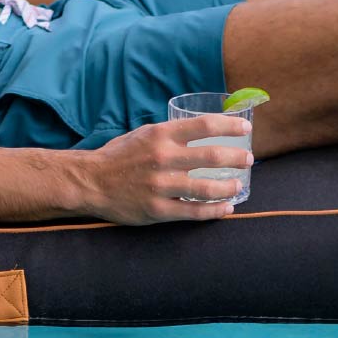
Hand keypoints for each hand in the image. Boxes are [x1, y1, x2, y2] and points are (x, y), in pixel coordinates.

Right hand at [81, 117, 252, 224]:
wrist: (90, 182)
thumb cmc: (118, 156)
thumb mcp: (143, 135)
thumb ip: (169, 134)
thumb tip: (199, 131)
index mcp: (161, 135)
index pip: (204, 126)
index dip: (229, 126)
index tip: (245, 130)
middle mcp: (163, 158)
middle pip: (212, 156)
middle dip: (236, 158)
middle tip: (248, 159)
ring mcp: (161, 186)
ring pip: (206, 188)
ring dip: (229, 187)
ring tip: (238, 185)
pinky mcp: (157, 209)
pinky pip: (193, 212)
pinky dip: (214, 211)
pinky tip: (226, 208)